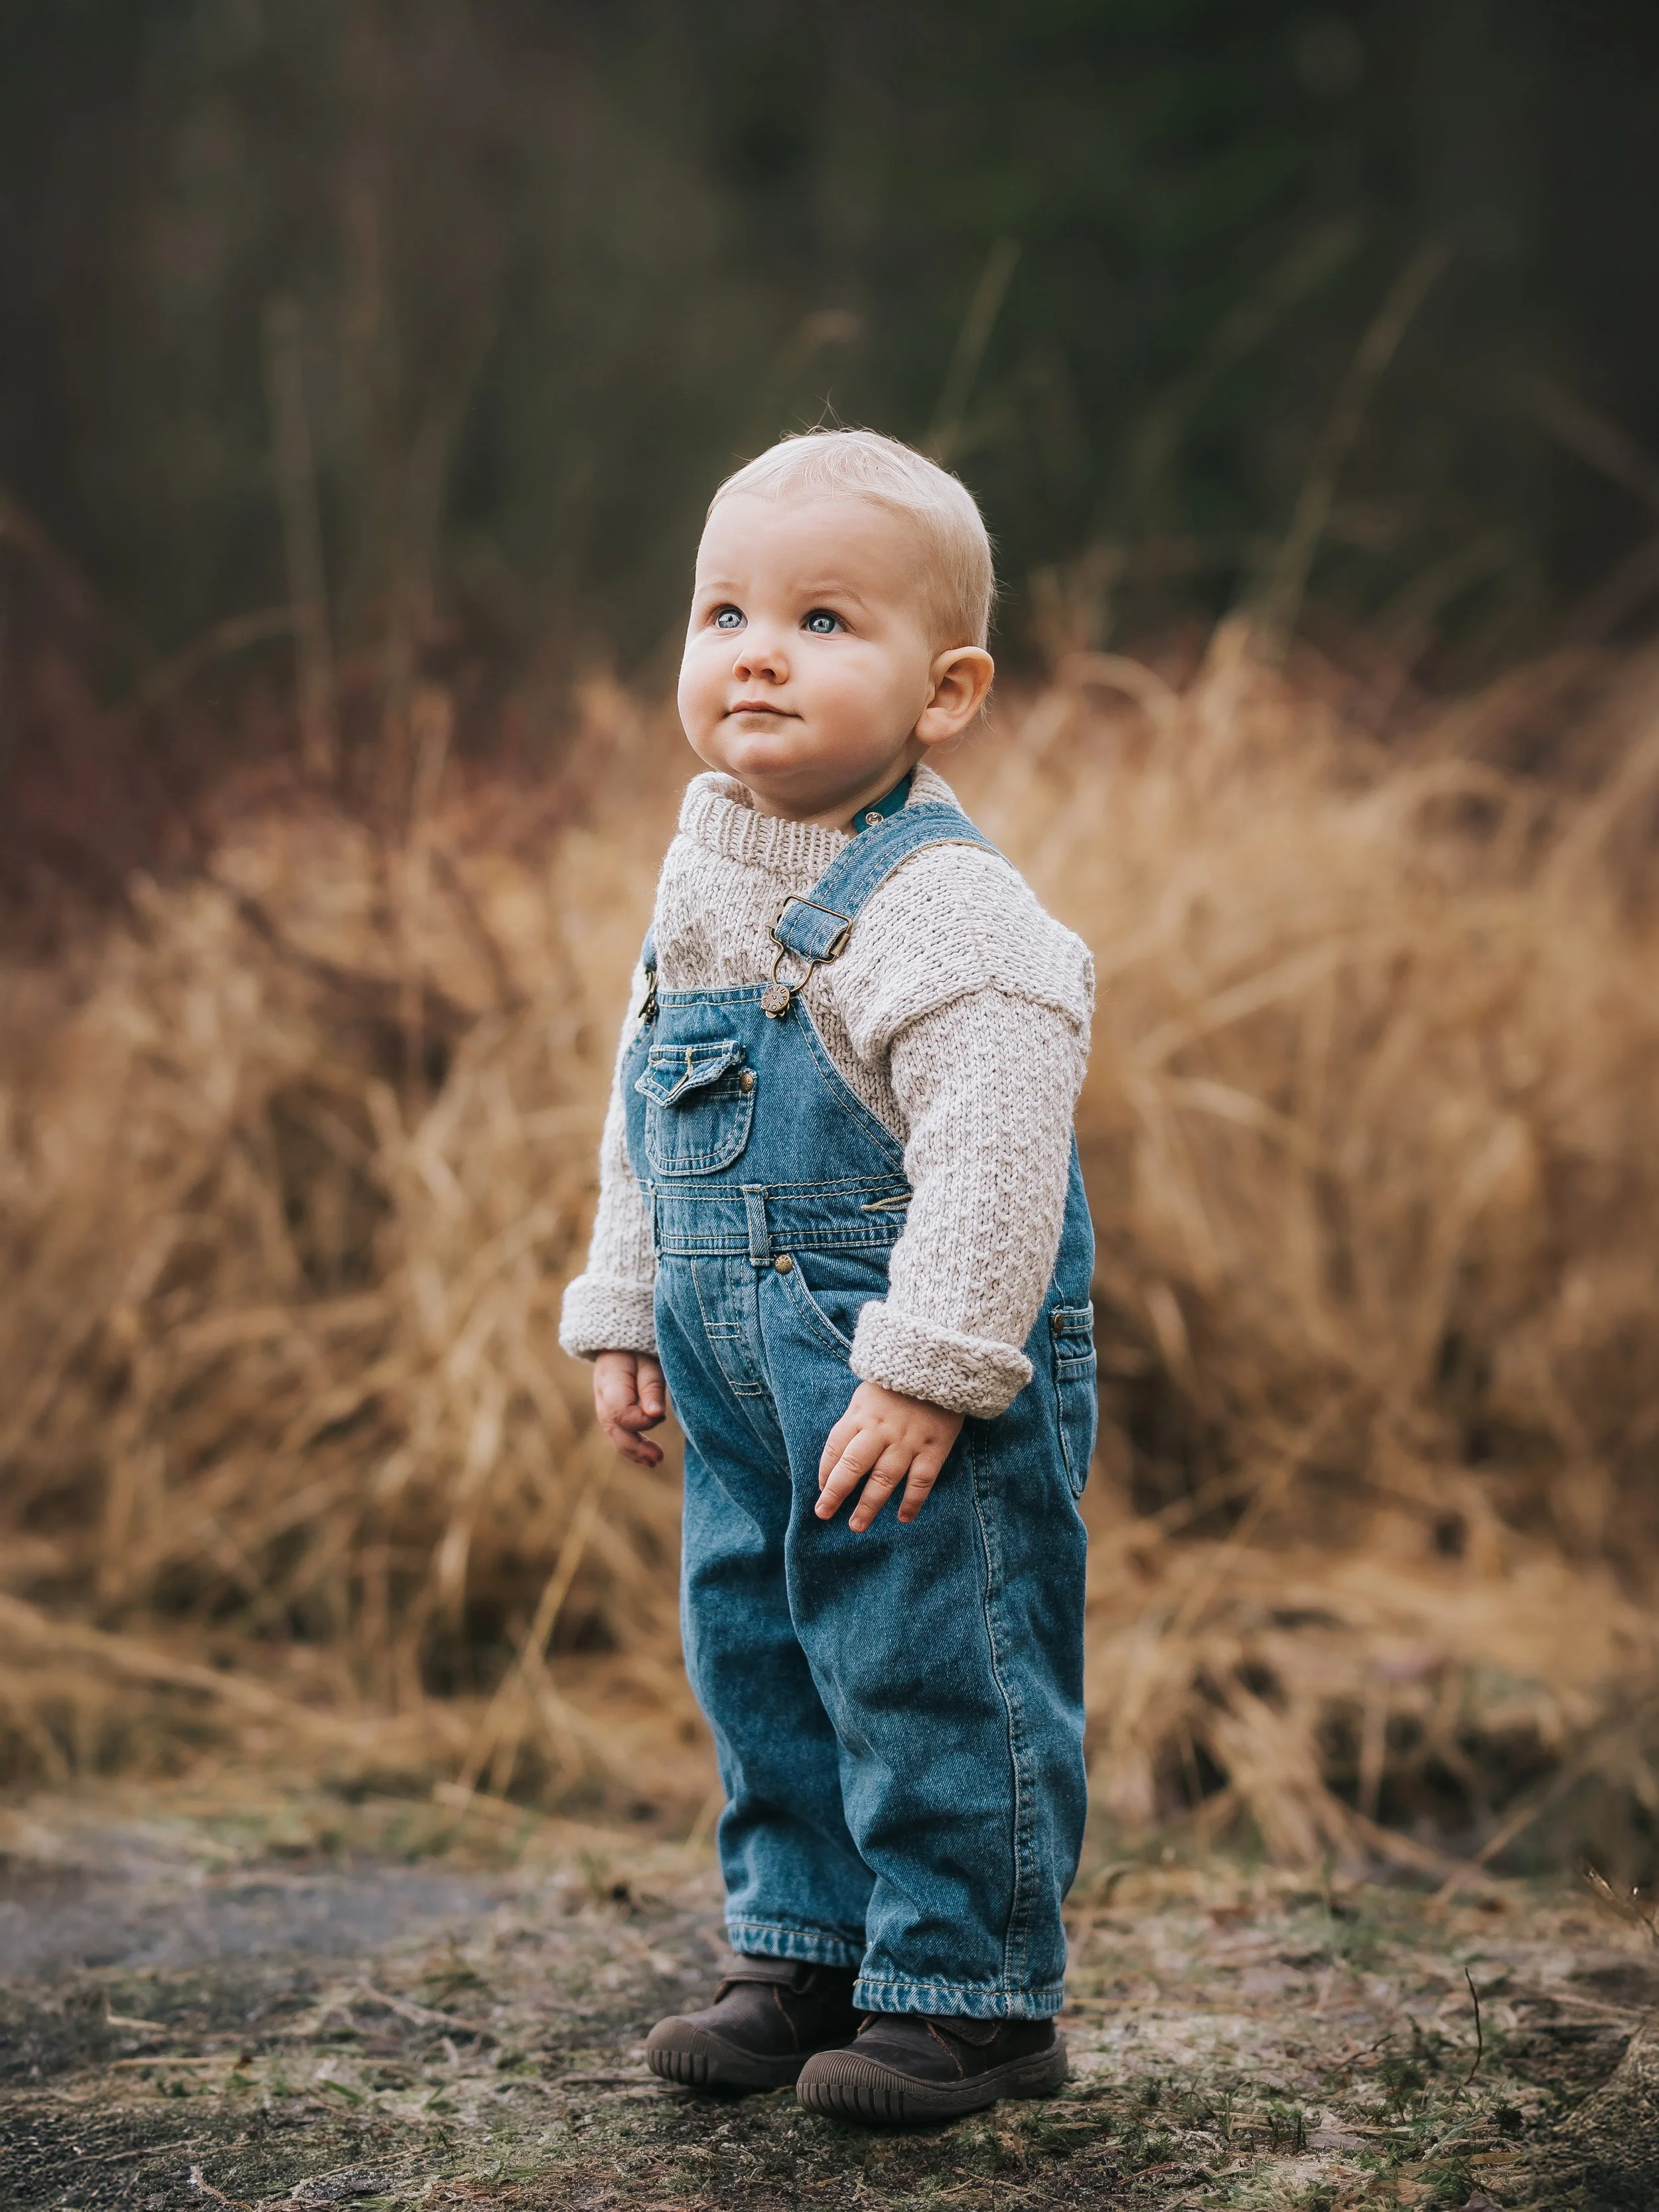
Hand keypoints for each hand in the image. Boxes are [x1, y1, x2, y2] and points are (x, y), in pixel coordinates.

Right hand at [593, 1351, 667, 1465]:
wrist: (622, 1341)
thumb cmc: (641, 1350)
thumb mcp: (650, 1362)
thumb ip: (651, 1387)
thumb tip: (655, 1415)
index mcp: (610, 1381)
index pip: (620, 1412)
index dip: (641, 1420)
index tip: (661, 1415)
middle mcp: (601, 1397)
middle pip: (614, 1429)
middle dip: (636, 1447)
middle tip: (658, 1458)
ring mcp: (602, 1405)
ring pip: (614, 1435)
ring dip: (634, 1451)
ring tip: (654, 1461)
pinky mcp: (610, 1411)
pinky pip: (618, 1432)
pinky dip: (630, 1446)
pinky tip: (645, 1456)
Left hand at [816, 1381, 964, 1530]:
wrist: (943, 1364)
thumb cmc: (900, 1382)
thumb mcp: (868, 1393)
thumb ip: (855, 1421)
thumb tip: (840, 1457)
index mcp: (861, 1414)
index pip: (836, 1448)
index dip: (825, 1472)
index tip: (822, 1490)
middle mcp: (880, 1430)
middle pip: (853, 1467)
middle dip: (836, 1494)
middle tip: (824, 1513)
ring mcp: (908, 1441)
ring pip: (883, 1480)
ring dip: (868, 1506)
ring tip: (856, 1525)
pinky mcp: (934, 1448)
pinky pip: (921, 1481)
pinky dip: (912, 1502)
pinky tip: (903, 1517)